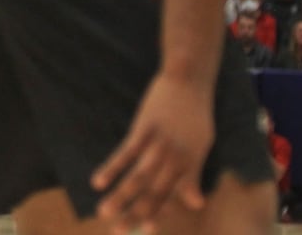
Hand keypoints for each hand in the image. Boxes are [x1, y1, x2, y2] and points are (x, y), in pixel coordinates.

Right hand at [91, 73, 212, 231]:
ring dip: (120, 196)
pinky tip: (99, 181)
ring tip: (103, 212)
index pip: (171, 195)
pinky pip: (127, 152)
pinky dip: (112, 168)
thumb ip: (194, 175)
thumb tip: (195, 205)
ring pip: (138, 176)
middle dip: (134, 213)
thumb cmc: (196, 114)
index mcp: (190, 164)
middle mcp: (176, 159)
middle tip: (118, 232)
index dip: (158, 213)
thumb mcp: (202, 146)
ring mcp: (160, 143)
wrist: (189, 80)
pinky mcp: (145, 128)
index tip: (146, 231)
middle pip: (152, 191)